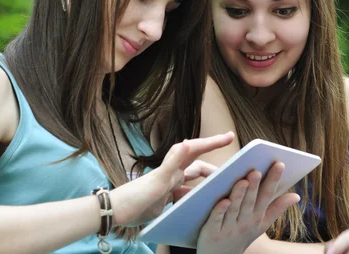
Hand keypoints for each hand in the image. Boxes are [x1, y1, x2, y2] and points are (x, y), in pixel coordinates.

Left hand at [110, 131, 233, 225]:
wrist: (116, 213)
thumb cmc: (135, 197)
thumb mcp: (157, 181)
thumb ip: (172, 162)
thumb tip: (187, 142)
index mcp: (172, 167)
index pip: (196, 149)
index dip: (213, 142)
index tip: (230, 136)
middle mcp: (172, 173)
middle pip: (199, 166)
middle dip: (215, 166)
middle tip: (232, 171)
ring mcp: (169, 186)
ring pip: (193, 181)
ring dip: (206, 183)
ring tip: (221, 189)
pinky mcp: (165, 198)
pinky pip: (185, 195)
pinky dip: (195, 197)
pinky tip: (202, 205)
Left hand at [196, 162, 300, 253]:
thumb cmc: (242, 235)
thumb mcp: (262, 224)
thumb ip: (278, 208)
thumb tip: (297, 196)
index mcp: (257, 216)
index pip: (267, 196)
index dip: (274, 180)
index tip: (280, 164)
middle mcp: (245, 221)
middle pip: (251, 201)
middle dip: (255, 186)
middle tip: (258, 170)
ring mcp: (229, 227)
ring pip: (235, 208)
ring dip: (239, 195)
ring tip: (243, 180)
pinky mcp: (212, 232)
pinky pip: (216, 219)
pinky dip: (220, 211)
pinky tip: (224, 201)